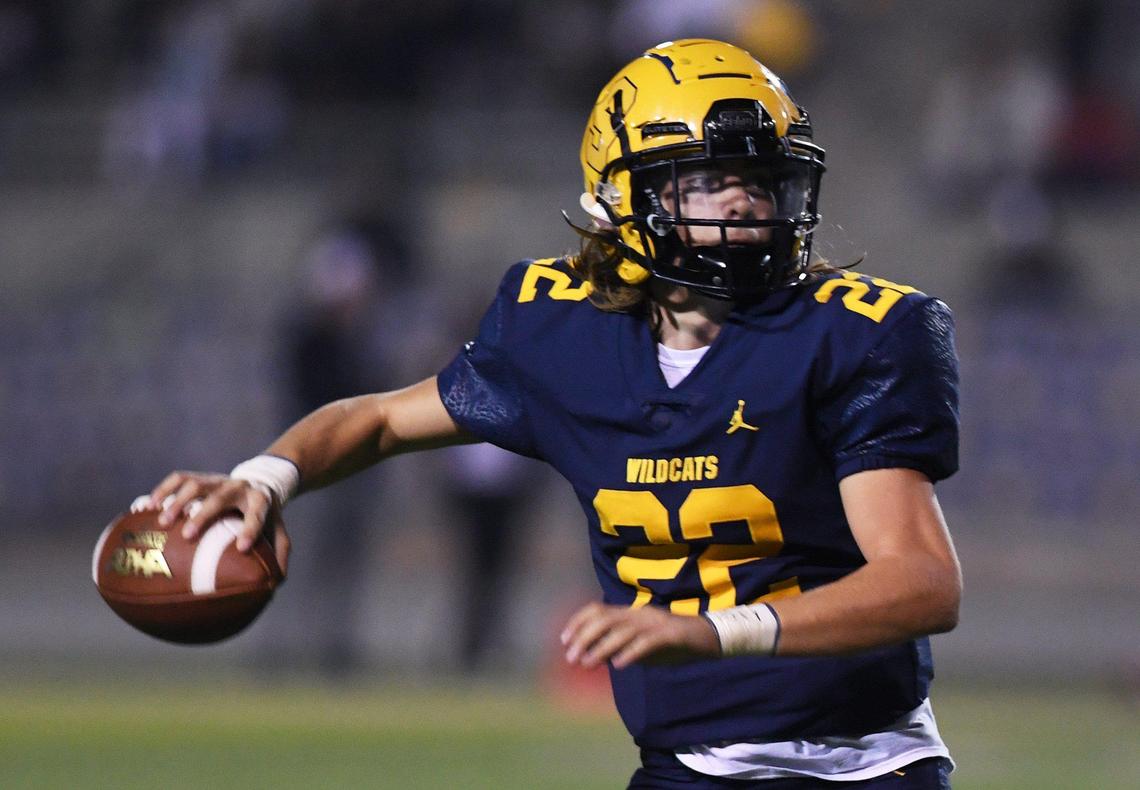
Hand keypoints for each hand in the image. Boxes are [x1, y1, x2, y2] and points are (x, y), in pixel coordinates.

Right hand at [148, 471, 290, 574]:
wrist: (259, 482)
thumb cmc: (265, 517)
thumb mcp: (278, 533)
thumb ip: (278, 556)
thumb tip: (274, 585)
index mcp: (259, 500)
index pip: (257, 514)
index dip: (250, 529)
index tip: (241, 548)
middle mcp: (238, 487)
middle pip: (220, 497)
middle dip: (203, 514)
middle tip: (187, 534)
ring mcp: (217, 480)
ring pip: (195, 484)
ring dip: (177, 501)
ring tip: (160, 521)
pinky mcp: (200, 477)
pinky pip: (178, 479)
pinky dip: (161, 490)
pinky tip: (145, 507)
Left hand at [560, 602, 720, 669]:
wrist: (706, 638)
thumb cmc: (670, 643)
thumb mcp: (639, 645)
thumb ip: (618, 648)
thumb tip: (591, 657)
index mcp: (630, 613)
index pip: (597, 610)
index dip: (577, 622)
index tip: (564, 640)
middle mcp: (639, 614)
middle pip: (605, 618)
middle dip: (583, 637)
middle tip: (571, 658)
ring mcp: (655, 623)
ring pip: (622, 631)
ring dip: (601, 647)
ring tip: (587, 664)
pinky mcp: (670, 635)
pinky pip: (646, 642)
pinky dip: (630, 653)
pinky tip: (618, 664)